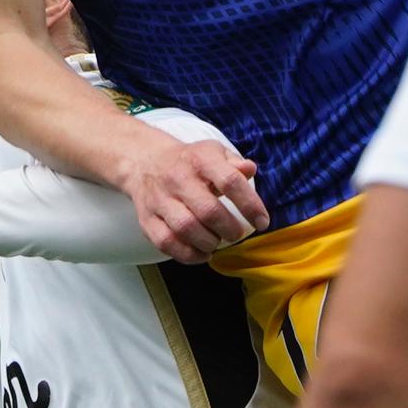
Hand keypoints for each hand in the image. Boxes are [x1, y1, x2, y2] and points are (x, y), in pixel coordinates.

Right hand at [117, 125, 265, 260]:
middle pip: (207, 210)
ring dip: (208, 243)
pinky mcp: (147, 219)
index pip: (229, 181)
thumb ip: (234, 163)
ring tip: (217, 241)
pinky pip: (166, 243)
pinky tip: (201, 253)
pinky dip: (188, 255)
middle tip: (236, 234)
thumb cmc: (189, 162)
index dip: (250, 204)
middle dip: (229, 229)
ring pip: (185, 228)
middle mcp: (177, 178)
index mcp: (199, 158)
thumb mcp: (214, 153)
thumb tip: (250, 170)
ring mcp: (159, 199)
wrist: (145, 162)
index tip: (262, 222)